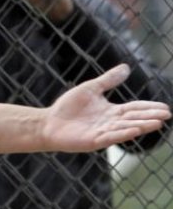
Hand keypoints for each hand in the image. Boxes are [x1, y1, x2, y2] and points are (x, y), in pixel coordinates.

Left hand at [42, 64, 169, 151]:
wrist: (48, 122)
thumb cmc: (67, 107)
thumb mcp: (90, 89)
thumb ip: (108, 80)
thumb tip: (126, 67)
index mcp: (111, 111)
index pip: (134, 109)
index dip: (149, 108)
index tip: (165, 107)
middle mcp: (110, 123)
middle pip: (134, 119)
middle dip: (150, 117)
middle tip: (167, 114)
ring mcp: (103, 132)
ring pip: (126, 128)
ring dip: (141, 126)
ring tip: (157, 123)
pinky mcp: (93, 141)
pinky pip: (111, 137)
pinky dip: (123, 133)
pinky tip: (135, 130)